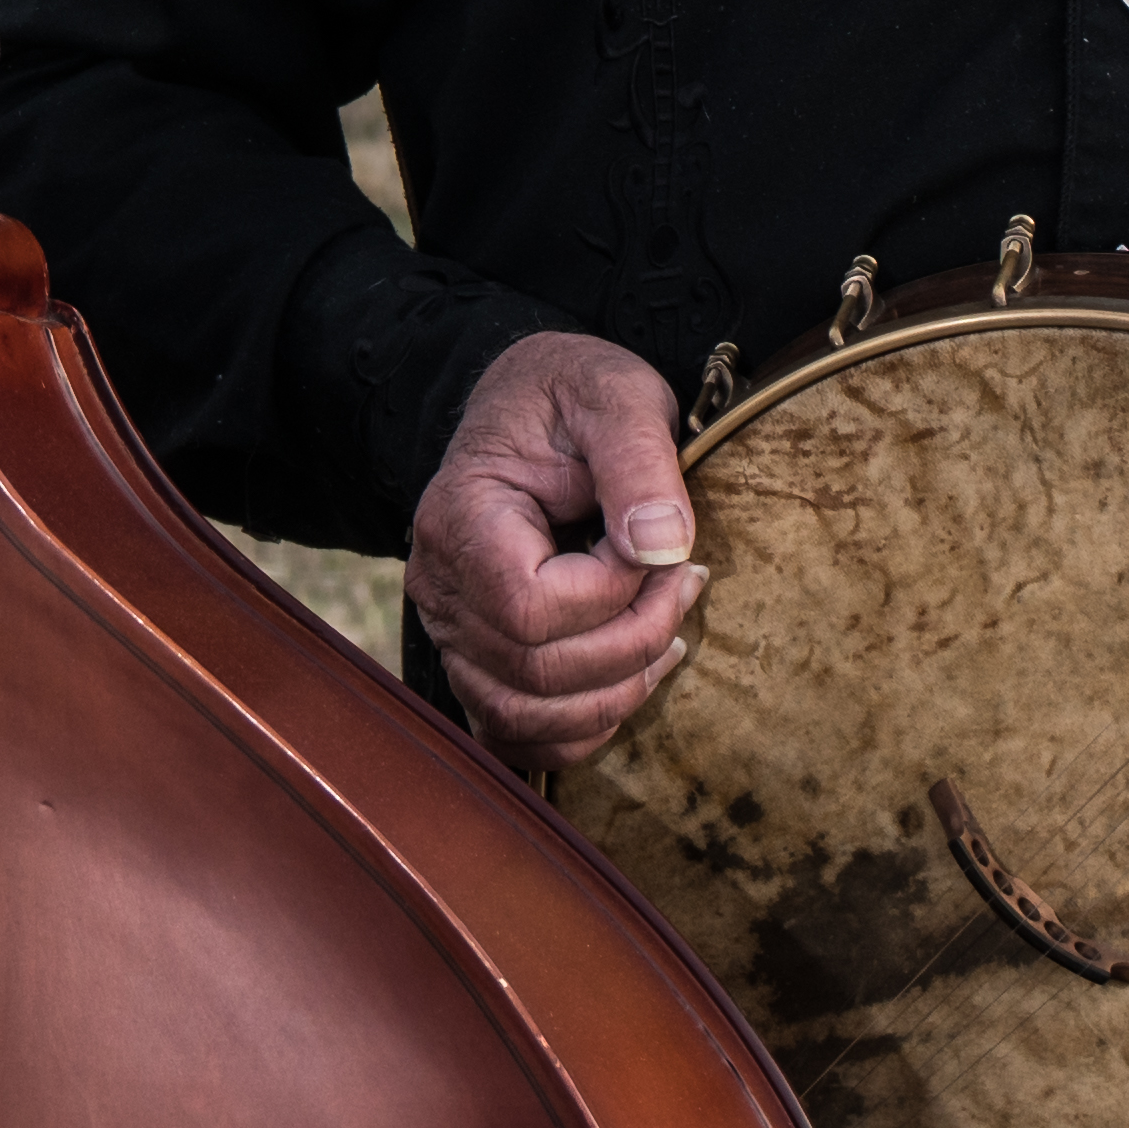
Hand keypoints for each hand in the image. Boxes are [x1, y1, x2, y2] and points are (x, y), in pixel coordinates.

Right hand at [407, 331, 705, 772]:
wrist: (531, 408)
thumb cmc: (571, 397)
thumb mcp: (614, 397)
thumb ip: (638, 462)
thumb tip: (663, 546)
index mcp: (461, 516)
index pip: (529, 606)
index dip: (612, 594)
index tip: (661, 546)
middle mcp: (441, 585)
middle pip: (533, 671)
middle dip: (632, 643)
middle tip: (688, 584)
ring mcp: (452, 631)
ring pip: (523, 715)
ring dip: (614, 695)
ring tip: (669, 639)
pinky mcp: (476, 659)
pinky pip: (515, 730)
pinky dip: (579, 728)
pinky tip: (629, 679)